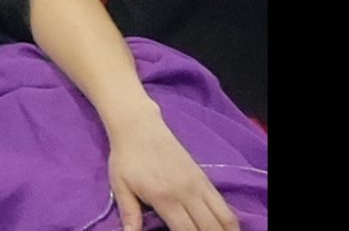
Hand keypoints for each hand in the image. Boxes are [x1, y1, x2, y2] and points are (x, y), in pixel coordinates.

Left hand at [105, 103, 239, 230]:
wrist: (139, 127)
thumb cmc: (126, 158)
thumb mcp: (120, 185)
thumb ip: (129, 213)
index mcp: (164, 197)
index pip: (186, 230)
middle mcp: (186, 192)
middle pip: (208, 227)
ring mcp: (199, 184)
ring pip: (223, 217)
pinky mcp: (205, 178)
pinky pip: (223, 204)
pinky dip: (228, 220)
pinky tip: (225, 228)